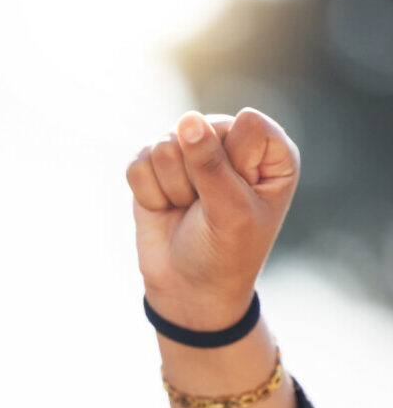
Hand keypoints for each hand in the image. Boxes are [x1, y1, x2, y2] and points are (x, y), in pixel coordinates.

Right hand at [126, 108, 299, 328]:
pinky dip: (149, 194)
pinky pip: (138, 162)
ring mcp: (188, 151)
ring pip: (164, 146)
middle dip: (196, 178)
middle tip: (208, 209)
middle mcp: (229, 143)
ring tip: (187, 210)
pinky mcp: (152, 165)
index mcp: (268, 150)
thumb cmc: (225, 252)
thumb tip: (186, 120)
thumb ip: (211, 163)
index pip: (246, 125)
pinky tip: (165, 208)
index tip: (240, 197)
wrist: (188, 288)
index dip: (236, 163)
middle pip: (199, 130)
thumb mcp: (230, 211)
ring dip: (172, 189)